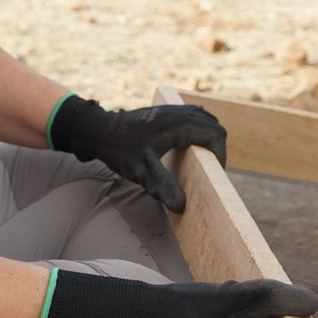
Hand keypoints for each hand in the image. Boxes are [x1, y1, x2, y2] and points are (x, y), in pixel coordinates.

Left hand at [48, 95, 225, 211]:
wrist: (97, 131)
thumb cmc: (119, 149)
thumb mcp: (141, 171)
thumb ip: (162, 187)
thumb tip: (182, 206)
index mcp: (180, 123)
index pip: (216, 135)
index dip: (220, 156)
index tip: (213, 174)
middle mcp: (179, 112)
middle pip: (213, 125)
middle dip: (216, 148)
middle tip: (209, 170)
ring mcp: (171, 110)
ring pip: (203, 119)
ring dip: (207, 138)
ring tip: (201, 161)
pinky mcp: (164, 113)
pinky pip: (191, 118)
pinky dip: (197, 131)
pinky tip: (186, 149)